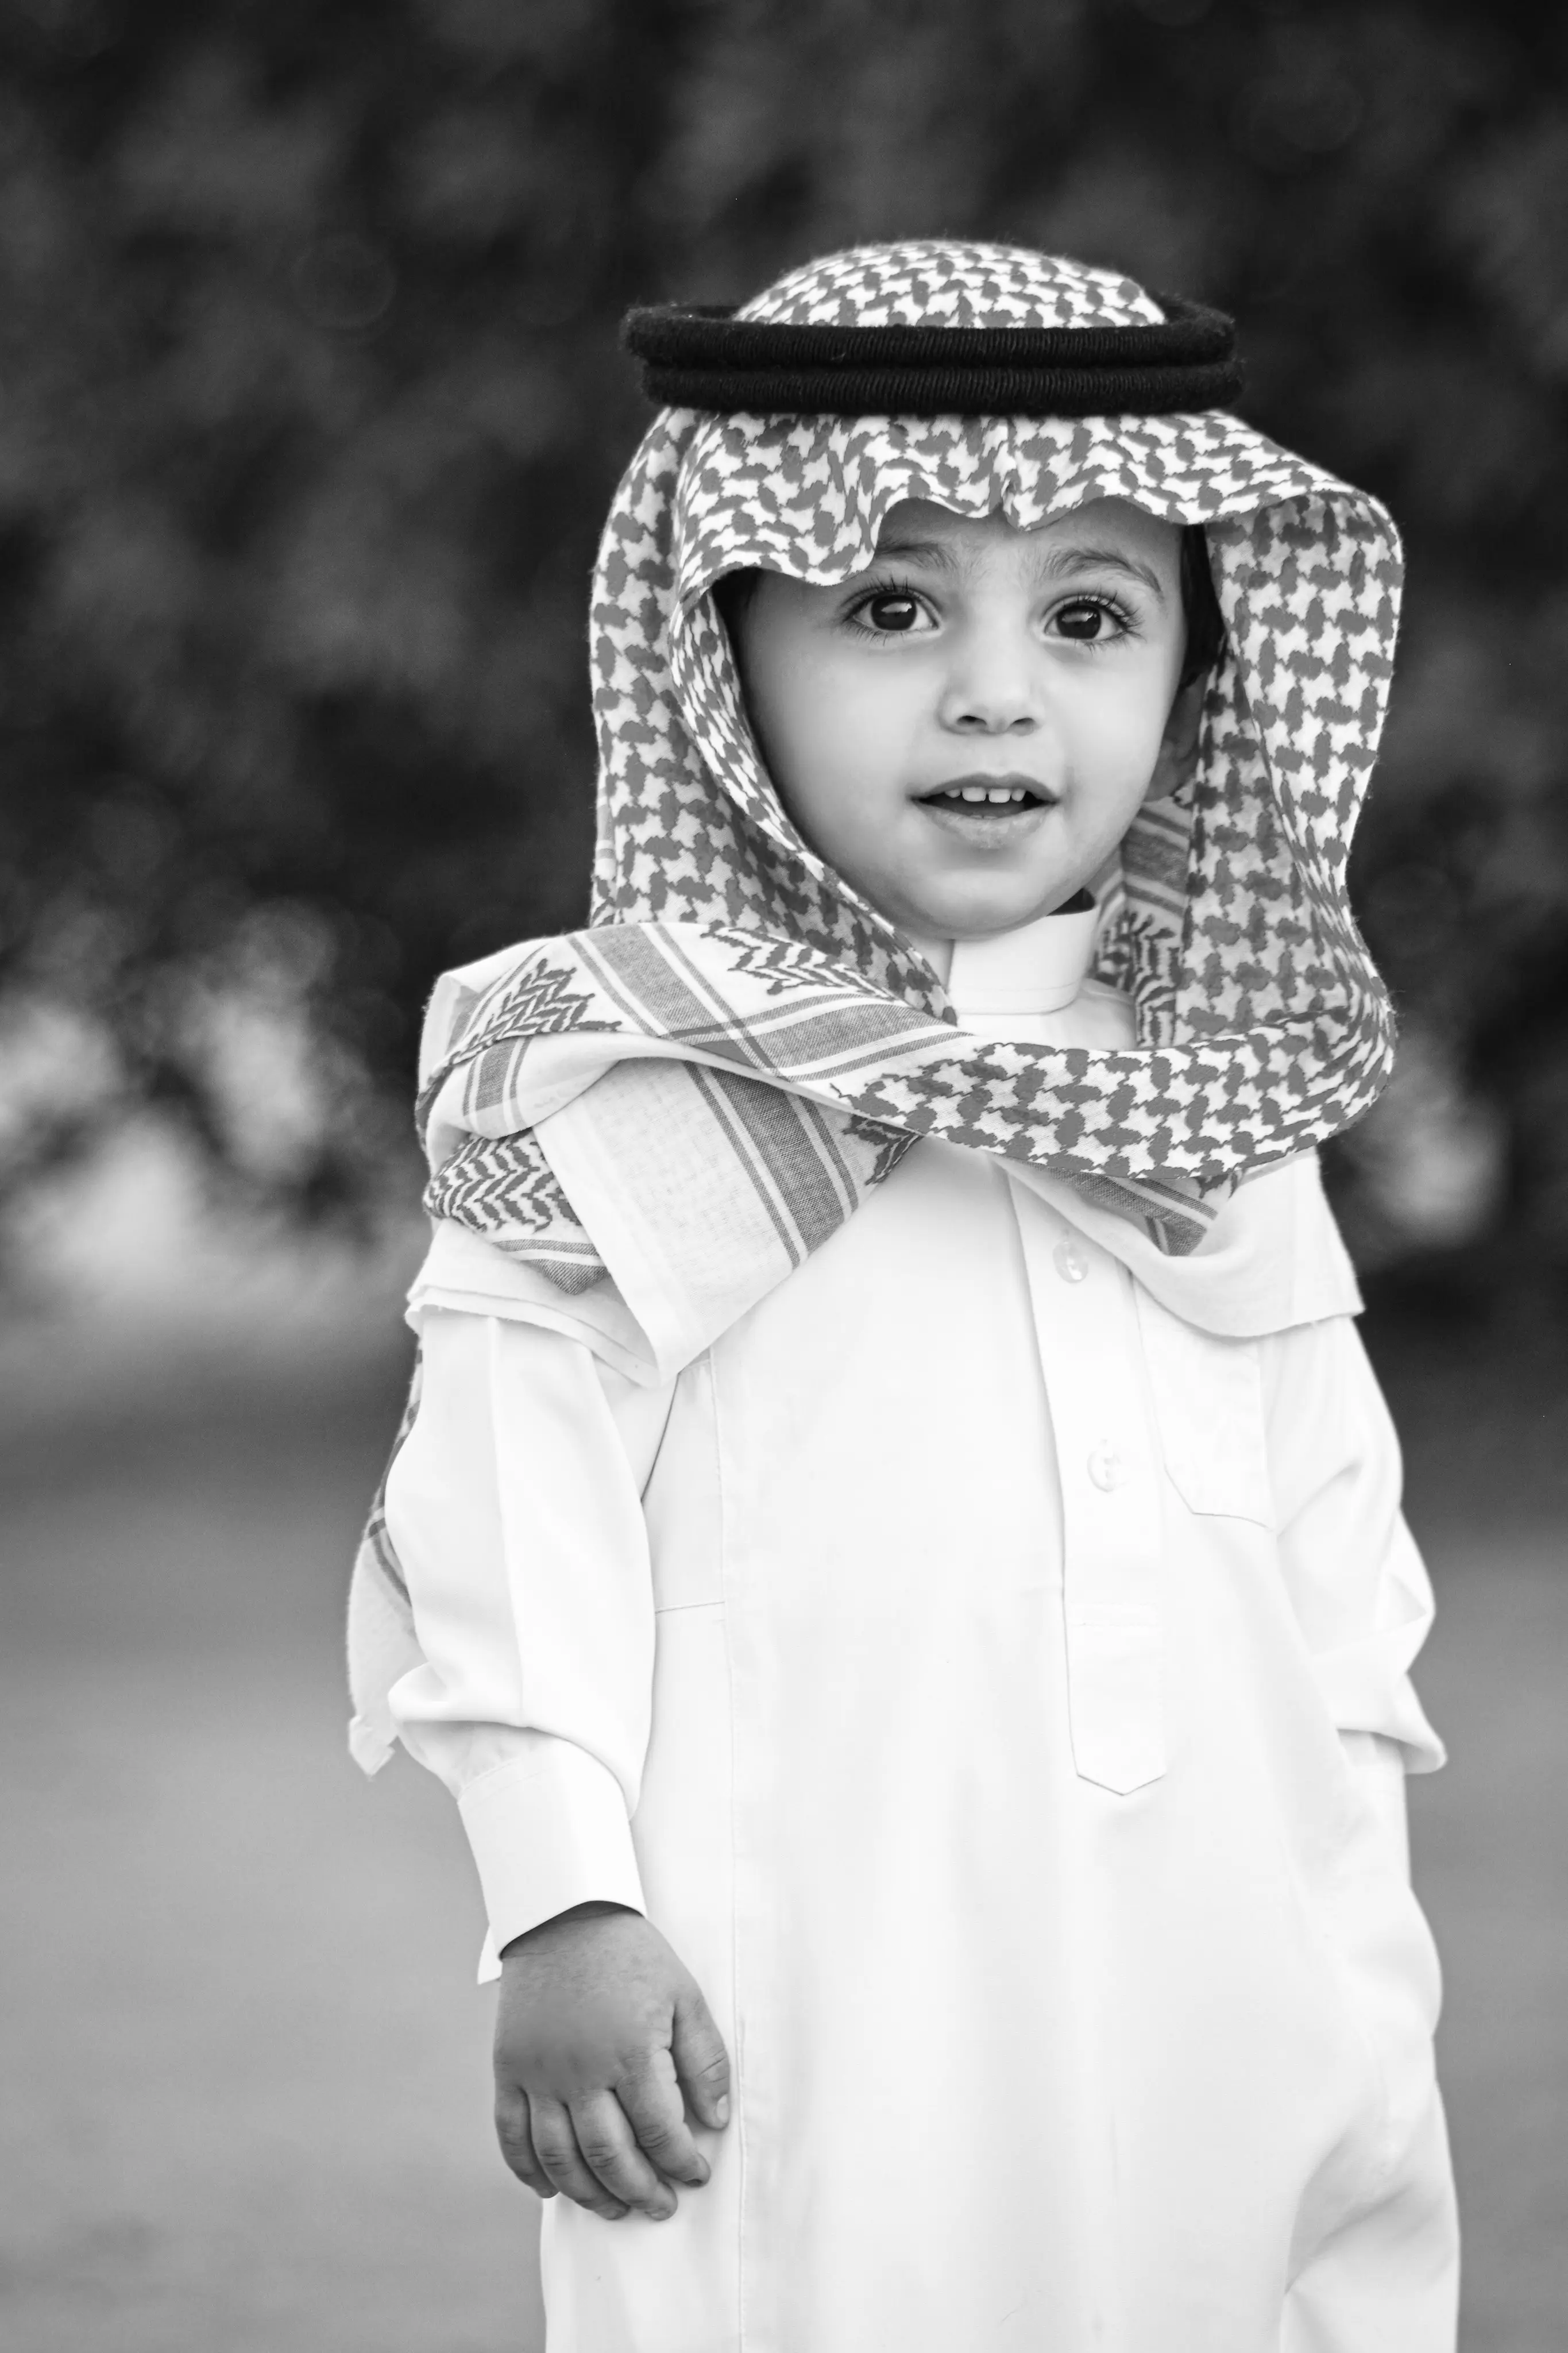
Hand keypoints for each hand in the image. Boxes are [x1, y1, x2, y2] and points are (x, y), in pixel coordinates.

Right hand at [493, 1901, 730, 2222]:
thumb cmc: (630, 1955)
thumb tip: (716, 2119)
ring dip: (589, 2195)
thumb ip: (703, 2059)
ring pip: (560, 2158)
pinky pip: (511, 2136)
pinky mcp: (508, 2068)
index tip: (696, 2174)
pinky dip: (529, 2171)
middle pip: (610, 2156)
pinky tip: (552, 2190)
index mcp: (630, 2050)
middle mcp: (581, 2069)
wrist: (564, 1915)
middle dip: (640, 2191)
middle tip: (661, 2205)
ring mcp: (539, 2072)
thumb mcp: (684, 1995)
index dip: (681, 2162)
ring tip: (615, 2208)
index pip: (660, 2131)